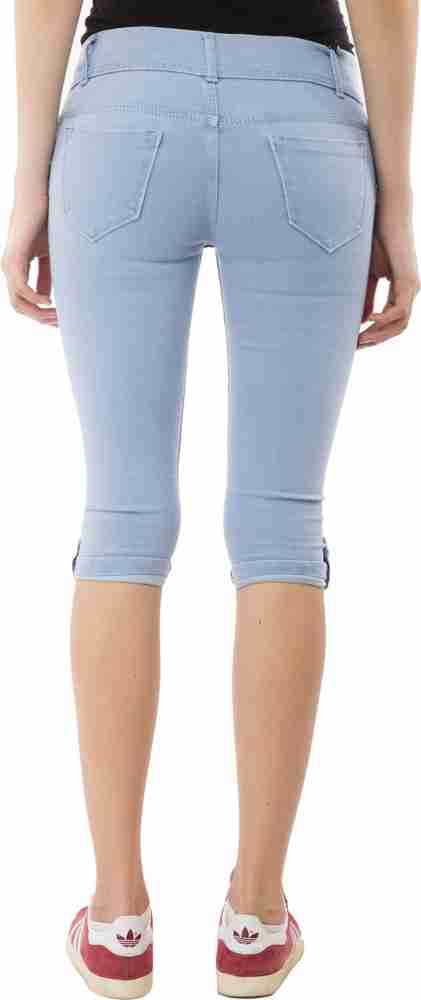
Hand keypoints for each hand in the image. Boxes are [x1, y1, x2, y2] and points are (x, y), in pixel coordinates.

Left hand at [2, 182, 57, 326]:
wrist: (38, 193)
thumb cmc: (46, 219)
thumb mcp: (50, 254)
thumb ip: (46, 276)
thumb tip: (46, 298)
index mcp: (17, 269)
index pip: (23, 301)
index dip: (40, 315)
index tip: (60, 321)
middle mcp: (10, 269)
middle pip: (19, 306)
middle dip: (40, 318)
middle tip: (61, 323)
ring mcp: (10, 263)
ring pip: (17, 300)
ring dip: (38, 312)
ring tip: (58, 315)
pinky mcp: (15, 255)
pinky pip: (20, 286)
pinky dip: (34, 297)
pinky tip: (48, 302)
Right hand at [358, 190, 419, 347]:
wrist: (386, 216)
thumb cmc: (375, 240)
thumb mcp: (366, 276)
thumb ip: (365, 298)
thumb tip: (361, 321)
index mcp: (400, 291)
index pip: (390, 322)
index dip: (373, 335)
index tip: (354, 342)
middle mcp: (409, 292)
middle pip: (396, 328)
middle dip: (375, 340)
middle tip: (354, 347)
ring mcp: (411, 288)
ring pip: (400, 323)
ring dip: (379, 334)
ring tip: (359, 338)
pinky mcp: (409, 281)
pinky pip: (399, 310)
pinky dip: (384, 318)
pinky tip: (368, 320)